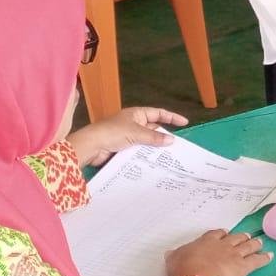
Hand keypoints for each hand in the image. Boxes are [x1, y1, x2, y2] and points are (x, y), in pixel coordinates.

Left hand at [67, 106, 188, 166]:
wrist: (91, 146)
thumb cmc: (113, 132)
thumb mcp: (136, 133)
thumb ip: (154, 138)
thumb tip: (172, 140)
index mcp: (136, 114)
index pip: (158, 113)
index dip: (171, 117)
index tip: (184, 123)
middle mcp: (133, 124)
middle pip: (153, 128)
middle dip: (163, 136)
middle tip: (177, 145)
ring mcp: (127, 136)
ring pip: (146, 142)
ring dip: (154, 147)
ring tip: (168, 156)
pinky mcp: (122, 148)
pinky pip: (138, 151)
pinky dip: (145, 155)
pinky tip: (153, 162)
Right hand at [167, 229, 272, 275]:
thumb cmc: (184, 269)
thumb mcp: (174, 260)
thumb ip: (175, 256)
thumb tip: (171, 253)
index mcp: (206, 241)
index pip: (215, 234)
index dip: (221, 234)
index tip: (224, 234)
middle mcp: (222, 245)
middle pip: (235, 238)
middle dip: (241, 237)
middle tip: (246, 237)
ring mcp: (234, 254)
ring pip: (247, 246)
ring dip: (254, 243)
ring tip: (259, 242)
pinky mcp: (243, 266)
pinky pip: (256, 261)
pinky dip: (264, 258)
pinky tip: (270, 256)